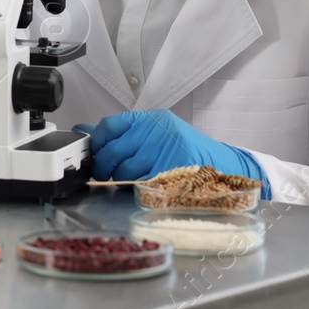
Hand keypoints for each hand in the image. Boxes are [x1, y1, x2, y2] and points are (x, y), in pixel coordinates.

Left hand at [74, 111, 268, 195]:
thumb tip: (83, 129)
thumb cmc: (187, 151)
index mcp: (151, 120)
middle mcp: (155, 133)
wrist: (224, 166)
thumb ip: (122, 133)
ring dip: (119, 179)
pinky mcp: (168, 173)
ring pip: (123, 170)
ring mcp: (162, 153)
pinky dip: (134, 188)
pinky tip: (141, 186)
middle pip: (112, 150)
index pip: (110, 125)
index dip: (97, 141)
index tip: (95, 151)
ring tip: (128, 179)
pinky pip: (139, 183)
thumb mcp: (155, 134)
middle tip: (106, 172)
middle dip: (103, 166)